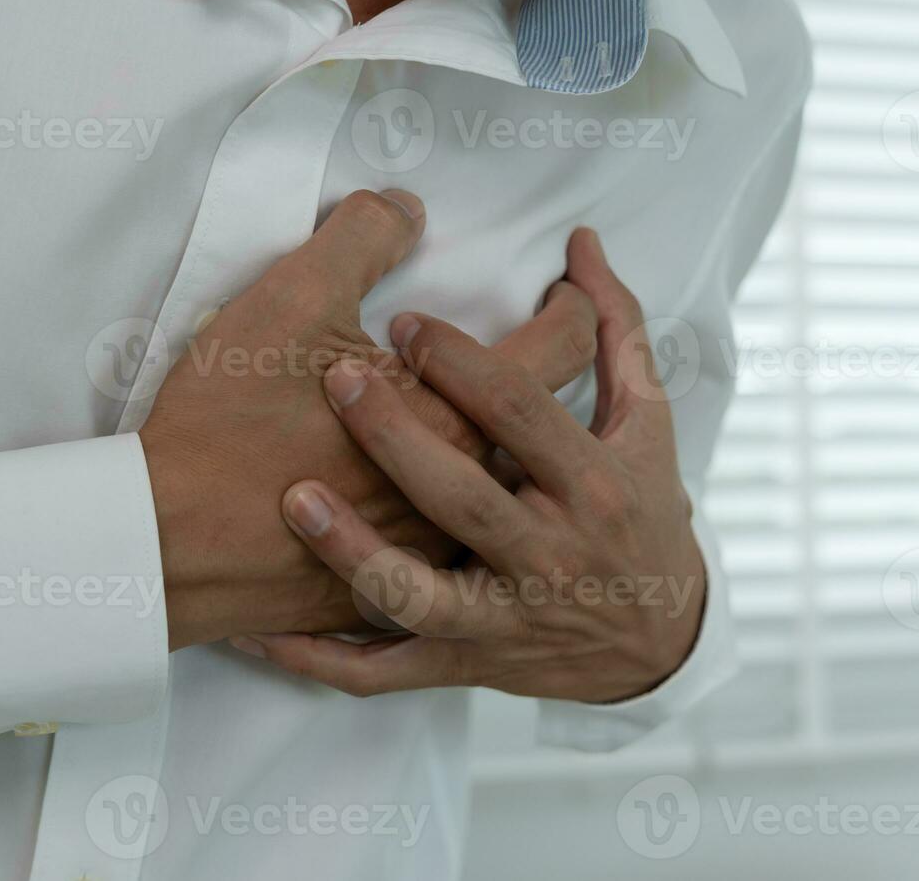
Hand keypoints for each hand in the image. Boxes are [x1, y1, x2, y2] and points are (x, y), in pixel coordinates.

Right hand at [139, 190, 598, 650]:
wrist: (172, 547)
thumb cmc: (231, 424)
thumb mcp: (291, 301)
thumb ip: (362, 238)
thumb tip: (408, 207)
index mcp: (462, 418)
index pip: (561, 350)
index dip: (575, 306)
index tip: (568, 290)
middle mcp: (470, 493)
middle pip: (549, 424)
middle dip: (558, 375)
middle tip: (549, 342)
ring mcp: (438, 552)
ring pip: (509, 493)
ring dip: (515, 448)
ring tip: (495, 415)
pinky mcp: (401, 591)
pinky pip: (456, 551)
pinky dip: (466, 512)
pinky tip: (444, 493)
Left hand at [231, 228, 705, 703]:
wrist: (659, 643)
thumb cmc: (644, 514)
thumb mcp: (648, 421)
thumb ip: (614, 330)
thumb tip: (583, 245)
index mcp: (592, 486)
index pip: (522, 414)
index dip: (462, 364)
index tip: (405, 324)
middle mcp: (549, 557)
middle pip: (464, 496)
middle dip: (396, 436)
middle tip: (336, 378)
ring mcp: (503, 619)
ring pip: (417, 596)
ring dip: (353, 552)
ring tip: (296, 497)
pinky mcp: (467, 665)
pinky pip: (384, 672)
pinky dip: (320, 659)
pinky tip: (258, 629)